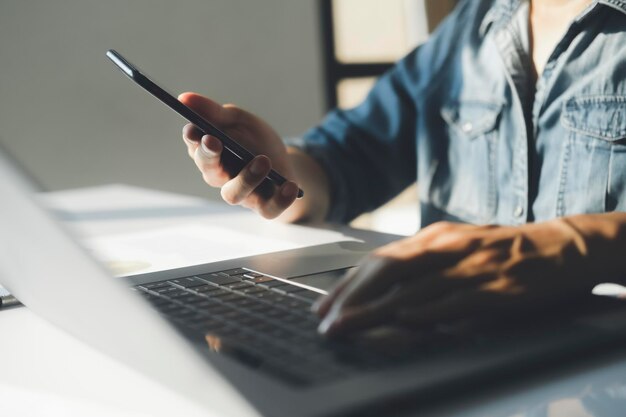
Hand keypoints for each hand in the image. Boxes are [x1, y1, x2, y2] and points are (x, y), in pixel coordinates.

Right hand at [179, 92, 299, 218]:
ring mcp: (242, 194)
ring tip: (262, 161)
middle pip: (209, 172)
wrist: (282, 161)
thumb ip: (214, 112)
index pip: (196, 147)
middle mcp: (221, 177)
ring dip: (246, 178)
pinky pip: (270, 209)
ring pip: (234, 194)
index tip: (194, 129)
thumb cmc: (254, 141)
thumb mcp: (238, 120)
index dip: (193, 139)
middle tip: (214, 141)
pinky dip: (280, 199)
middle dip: (209, 156)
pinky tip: (290, 186)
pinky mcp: (264, 207)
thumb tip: (184, 98)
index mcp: (211, 154)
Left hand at [314, 219, 595, 336]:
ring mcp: (468, 264)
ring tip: (349, 327)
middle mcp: (444, 246)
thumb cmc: (502, 250)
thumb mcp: (456, 247)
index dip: (348, 284)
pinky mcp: (494, 284)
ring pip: (413, 288)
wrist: (557, 245)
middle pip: (387, 271)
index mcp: (432, 237)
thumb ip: (423, 265)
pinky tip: (404, 321)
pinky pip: (455, 299)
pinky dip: (427, 311)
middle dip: (351, 298)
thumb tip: (385, 288)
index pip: (379, 261)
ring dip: (376, 310)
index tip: (324, 306)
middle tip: (327, 321)